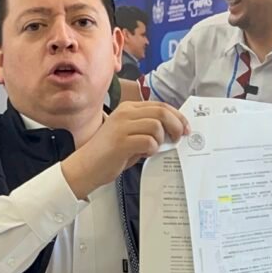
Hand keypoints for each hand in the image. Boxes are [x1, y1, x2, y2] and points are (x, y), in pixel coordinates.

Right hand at [62, 101, 188, 198]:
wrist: (86, 167)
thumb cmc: (109, 153)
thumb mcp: (130, 134)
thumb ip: (148, 128)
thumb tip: (174, 130)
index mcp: (128, 108)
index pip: (160, 105)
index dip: (177, 116)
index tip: (185, 128)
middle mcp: (125, 113)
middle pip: (162, 112)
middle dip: (176, 125)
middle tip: (179, 138)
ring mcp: (122, 126)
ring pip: (157, 126)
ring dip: (161, 140)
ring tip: (153, 149)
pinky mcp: (121, 141)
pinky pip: (148, 141)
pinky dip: (152, 149)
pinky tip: (144, 154)